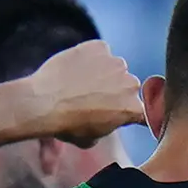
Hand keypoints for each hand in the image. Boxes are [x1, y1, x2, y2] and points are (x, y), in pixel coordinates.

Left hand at [21, 39, 145, 145]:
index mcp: (132, 109)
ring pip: (114, 67)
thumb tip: (106, 122)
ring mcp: (116, 63)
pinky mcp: (100, 48)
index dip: (135, 110)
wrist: (42, 102)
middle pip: (127, 85)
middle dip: (114, 90)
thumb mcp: (89, 139)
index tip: (127, 111)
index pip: (145, 110)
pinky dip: (90, 57)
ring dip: (102, 72)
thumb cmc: (64, 125)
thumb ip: (107, 127)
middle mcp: (130, 84)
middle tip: (90, 97)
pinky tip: (74, 68)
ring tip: (78, 83)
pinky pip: (99, 51)